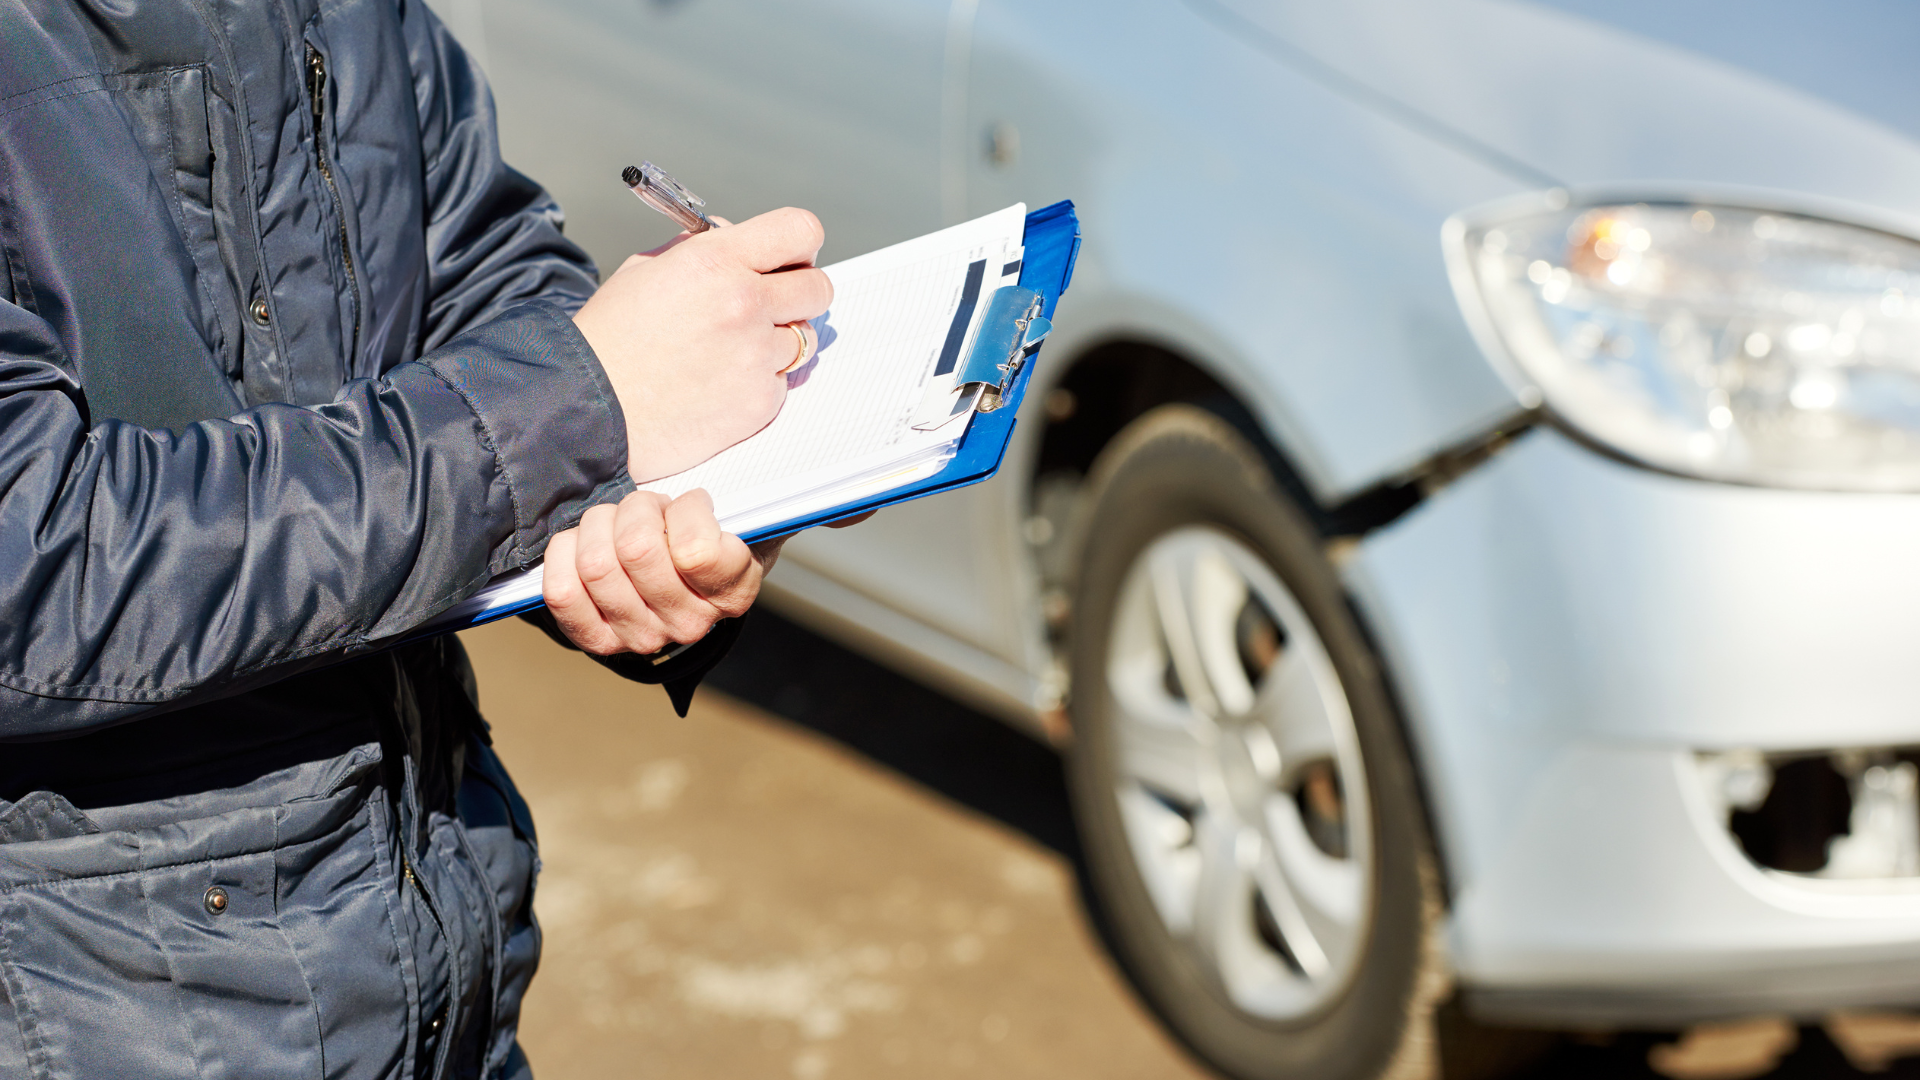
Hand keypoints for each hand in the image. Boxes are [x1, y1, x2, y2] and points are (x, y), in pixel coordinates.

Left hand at [542, 496, 875, 657]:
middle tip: (647, 505)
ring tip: (616, 520)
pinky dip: (562, 554)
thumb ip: (813, 504)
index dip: (687, 512)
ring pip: (599, 564)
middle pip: (638, 553)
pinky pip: (563, 593)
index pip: (697, 552)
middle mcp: (692, 625)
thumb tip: (865, 507)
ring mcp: (640, 638)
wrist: (662, 562)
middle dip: (637, 509)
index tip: (695, 502)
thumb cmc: (710, 526)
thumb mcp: (758, 512)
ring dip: (600, 525)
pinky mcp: (593, 638)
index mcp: (735, 591)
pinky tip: (577, 540)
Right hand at [571, 208, 831, 482]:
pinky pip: (782, 383)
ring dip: (777, 342)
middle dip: (798, 294)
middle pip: (818, 288)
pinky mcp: (759, 402)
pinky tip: (719, 384)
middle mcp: (745, 303)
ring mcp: (755, 355)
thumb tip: (736, 239)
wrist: (587, 408)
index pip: (801, 230)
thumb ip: (699, 249)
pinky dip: (758, 383)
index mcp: (717, 260)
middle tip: (771, 305)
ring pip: (804, 339)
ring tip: (732, 351)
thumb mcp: (645, 270)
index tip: (791, 258)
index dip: (801, 244)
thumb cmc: (609, 340)